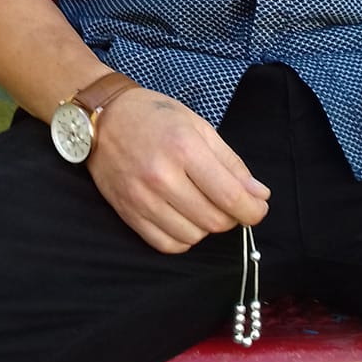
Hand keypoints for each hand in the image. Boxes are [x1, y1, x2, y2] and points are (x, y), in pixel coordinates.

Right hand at [86, 89, 269, 253]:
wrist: (102, 118)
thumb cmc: (154, 116)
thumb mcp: (198, 126)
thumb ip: (231, 162)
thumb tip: (259, 195)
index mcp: (184, 149)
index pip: (230, 197)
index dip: (253, 211)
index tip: (257, 208)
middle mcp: (162, 176)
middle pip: (214, 221)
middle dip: (231, 217)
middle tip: (229, 202)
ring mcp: (142, 198)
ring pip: (192, 236)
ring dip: (206, 227)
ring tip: (202, 205)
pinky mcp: (128, 213)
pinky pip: (166, 244)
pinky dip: (183, 238)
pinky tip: (183, 218)